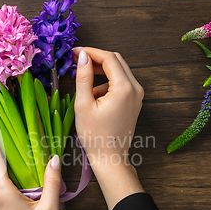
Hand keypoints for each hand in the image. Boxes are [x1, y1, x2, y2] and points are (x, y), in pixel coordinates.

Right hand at [73, 47, 144, 209]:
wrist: (110, 158)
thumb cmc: (95, 136)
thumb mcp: (83, 104)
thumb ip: (83, 77)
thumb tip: (82, 56)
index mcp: (124, 88)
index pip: (108, 58)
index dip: (90, 52)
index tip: (74, 52)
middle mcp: (135, 88)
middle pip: (116, 61)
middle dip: (96, 58)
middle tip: (77, 61)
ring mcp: (137, 95)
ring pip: (118, 71)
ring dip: (100, 71)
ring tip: (82, 81)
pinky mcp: (134, 101)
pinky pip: (120, 83)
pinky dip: (106, 83)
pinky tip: (93, 96)